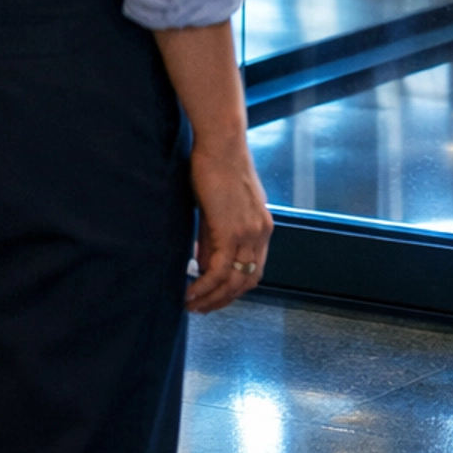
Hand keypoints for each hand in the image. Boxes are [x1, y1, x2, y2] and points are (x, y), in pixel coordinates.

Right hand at [184, 136, 273, 313]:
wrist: (221, 144)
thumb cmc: (218, 168)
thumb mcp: (222, 209)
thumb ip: (216, 239)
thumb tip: (204, 267)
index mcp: (262, 226)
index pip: (254, 270)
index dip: (234, 289)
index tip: (215, 297)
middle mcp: (261, 233)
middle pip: (247, 281)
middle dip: (223, 300)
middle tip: (201, 308)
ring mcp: (248, 233)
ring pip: (233, 281)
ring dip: (212, 299)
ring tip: (192, 305)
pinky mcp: (231, 231)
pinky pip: (218, 271)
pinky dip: (205, 287)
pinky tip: (190, 292)